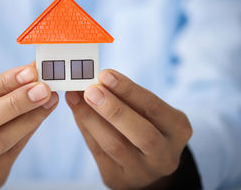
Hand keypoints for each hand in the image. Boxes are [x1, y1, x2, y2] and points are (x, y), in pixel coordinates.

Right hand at [0, 63, 57, 189]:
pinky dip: (28, 131)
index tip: (29, 71)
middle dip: (16, 102)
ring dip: (29, 118)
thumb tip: (29, 73)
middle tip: (43, 88)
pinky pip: (12, 152)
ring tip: (49, 100)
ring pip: (0, 139)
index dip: (3, 82)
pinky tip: (40, 116)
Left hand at [65, 69, 191, 189]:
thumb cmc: (145, 124)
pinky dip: (85, 128)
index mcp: (178, 130)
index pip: (154, 108)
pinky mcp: (118, 179)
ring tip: (75, 96)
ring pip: (115, 145)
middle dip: (114, 109)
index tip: (105, 74)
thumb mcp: (147, 110)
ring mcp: (142, 172)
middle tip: (91, 90)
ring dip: (91, 118)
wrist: (146, 162)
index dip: (128, 90)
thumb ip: (124, 96)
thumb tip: (93, 78)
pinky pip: (98, 152)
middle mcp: (165, 156)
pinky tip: (76, 110)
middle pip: (142, 134)